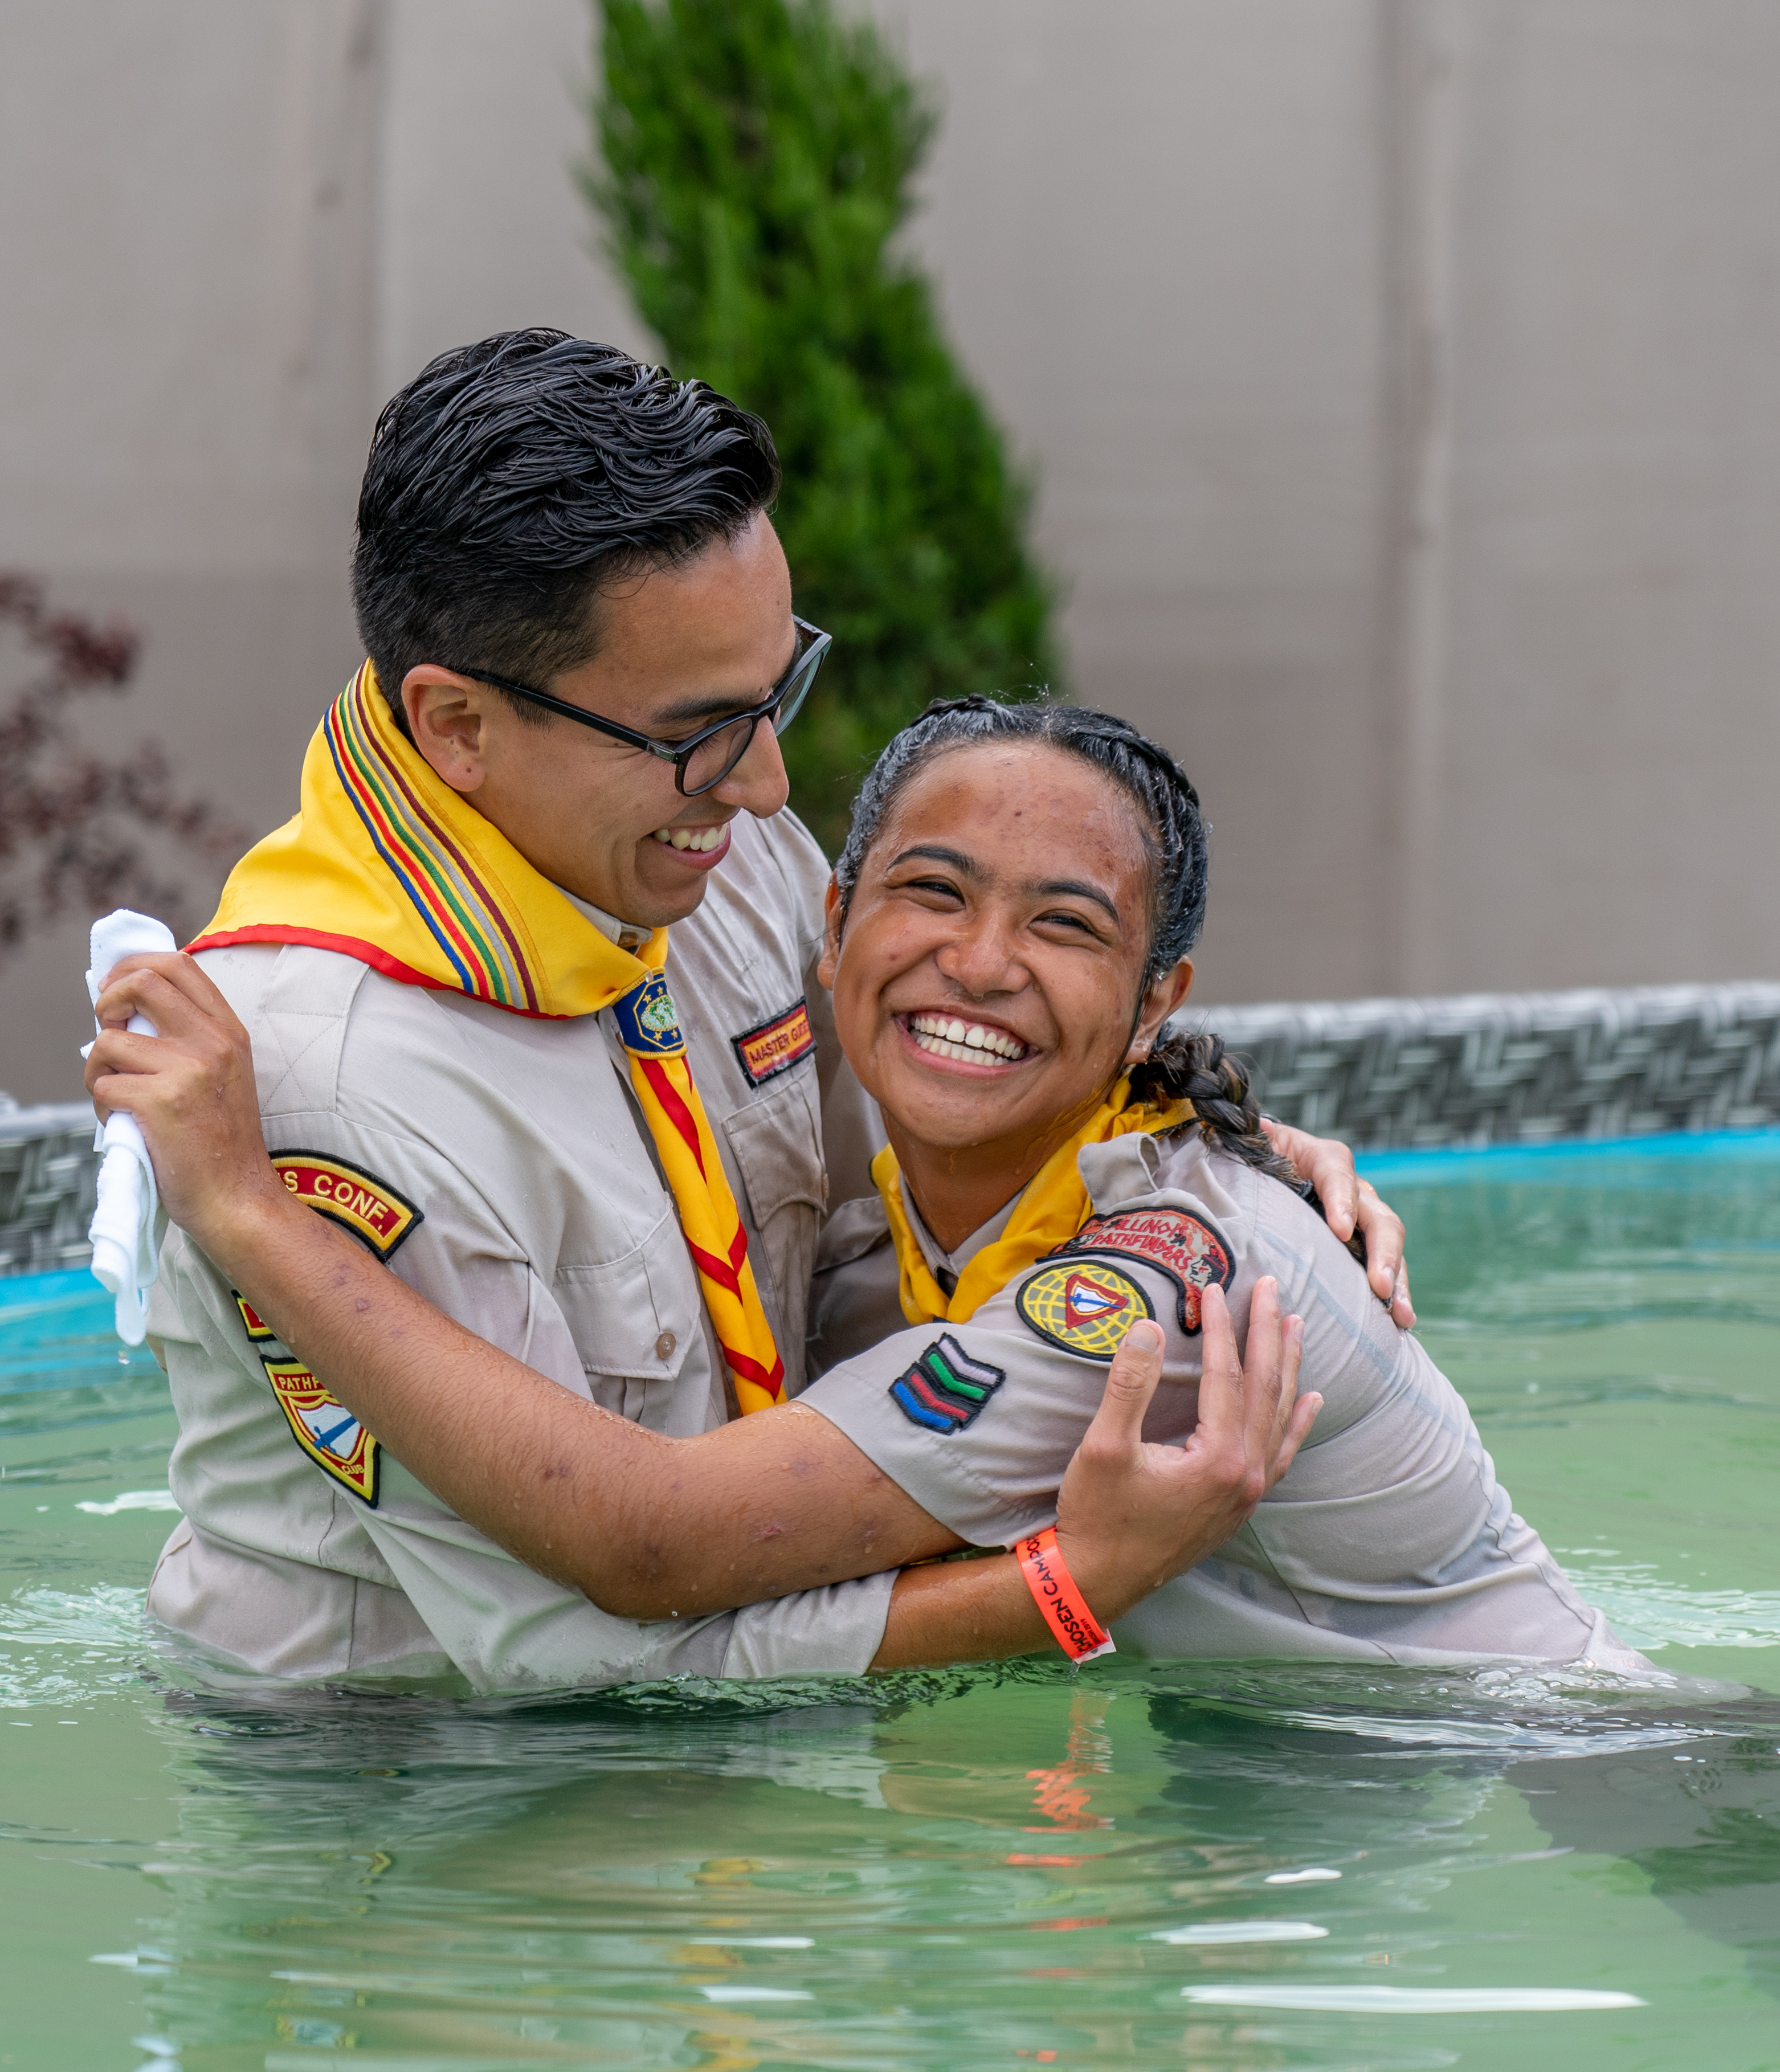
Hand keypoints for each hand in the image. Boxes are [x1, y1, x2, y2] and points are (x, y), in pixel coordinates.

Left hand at [83, 951, 287, 1252]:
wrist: (239, 1199)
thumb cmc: (222, 1144)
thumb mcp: (224, 1076)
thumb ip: (190, 1039)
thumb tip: (125, 1012)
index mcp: (230, 1032)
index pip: (180, 965)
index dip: (136, 965)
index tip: (117, 989)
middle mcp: (213, 1042)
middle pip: (142, 981)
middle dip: (106, 1001)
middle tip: (107, 1030)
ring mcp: (189, 1070)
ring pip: (108, 1041)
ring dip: (96, 1069)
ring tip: (115, 1095)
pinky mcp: (161, 1103)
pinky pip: (102, 1085)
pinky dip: (100, 1104)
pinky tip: (121, 1122)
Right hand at [1052, 1280, 1321, 1625]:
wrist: (1099, 1581)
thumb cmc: (1097, 1516)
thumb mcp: (1103, 1448)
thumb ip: (1130, 1385)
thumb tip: (1151, 1326)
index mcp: (1218, 1458)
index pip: (1227, 1375)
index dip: (1220, 1327)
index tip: (1212, 1286)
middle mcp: (1244, 1474)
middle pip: (1265, 1388)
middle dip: (1269, 1332)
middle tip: (1273, 1285)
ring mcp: (1247, 1492)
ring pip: (1279, 1416)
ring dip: (1288, 1366)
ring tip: (1296, 1324)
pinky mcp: (1239, 1505)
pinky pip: (1281, 1453)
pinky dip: (1297, 1421)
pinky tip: (1309, 1399)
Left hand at [1259, 1117, 1414, 1326]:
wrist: (1269, 1170)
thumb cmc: (1257, 1160)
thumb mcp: (1254, 1147)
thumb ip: (1251, 1142)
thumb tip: (1253, 1129)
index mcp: (1322, 1159)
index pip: (1338, 1174)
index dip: (1342, 1200)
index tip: (1341, 1230)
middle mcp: (1353, 1188)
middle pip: (1377, 1217)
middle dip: (1382, 1253)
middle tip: (1379, 1286)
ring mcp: (1363, 1218)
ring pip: (1390, 1246)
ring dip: (1396, 1280)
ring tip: (1400, 1314)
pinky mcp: (1363, 1245)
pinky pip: (1386, 1267)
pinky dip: (1394, 1294)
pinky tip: (1399, 1323)